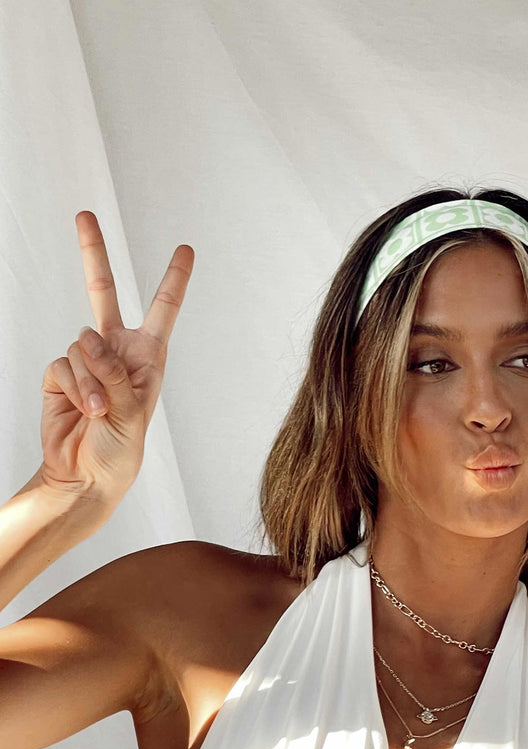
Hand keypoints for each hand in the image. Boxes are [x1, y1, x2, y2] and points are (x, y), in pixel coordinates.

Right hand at [39, 211, 193, 507]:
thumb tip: (86, 336)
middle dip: (93, 253)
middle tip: (83, 215)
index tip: (186, 249)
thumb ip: (113, 371)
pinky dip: (74, 386)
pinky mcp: (60, 373)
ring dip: (92, 379)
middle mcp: (117, 351)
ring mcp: (86, 360)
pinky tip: (82, 409)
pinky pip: (64, 363)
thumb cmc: (120, 447)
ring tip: (99, 409)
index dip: (174, 279)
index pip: (163, 310)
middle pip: (103, 292)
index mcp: (148, 357)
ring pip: (84, 345)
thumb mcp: (132, 410)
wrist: (87, 474)